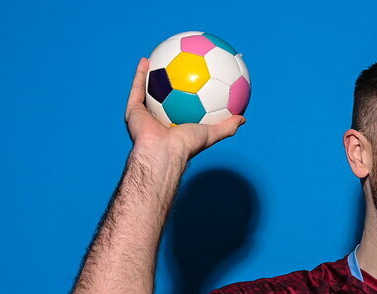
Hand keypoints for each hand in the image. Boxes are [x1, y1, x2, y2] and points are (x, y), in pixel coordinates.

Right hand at [124, 57, 245, 160]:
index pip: (184, 109)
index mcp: (176, 127)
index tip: (195, 82)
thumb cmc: (187, 145)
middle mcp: (160, 121)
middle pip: (164, 99)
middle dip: (168, 84)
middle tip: (175, 68)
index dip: (189, 96)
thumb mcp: (211, 134)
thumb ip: (227, 126)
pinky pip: (137, 88)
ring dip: (151, 76)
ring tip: (157, 59)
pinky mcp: (133, 110)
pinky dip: (140, 74)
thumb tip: (243, 118)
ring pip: (147, 92)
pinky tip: (145, 59)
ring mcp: (146, 116)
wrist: (163, 151)